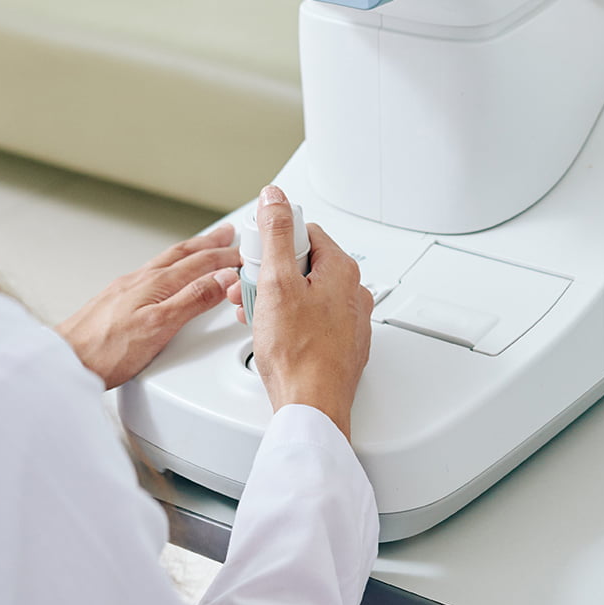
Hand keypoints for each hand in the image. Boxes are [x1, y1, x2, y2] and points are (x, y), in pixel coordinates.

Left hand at [57, 226, 240, 388]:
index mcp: (155, 284)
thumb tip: (224, 277)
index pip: (200, 263)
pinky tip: (167, 274)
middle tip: (228, 234)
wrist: (64, 363)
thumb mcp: (159, 327)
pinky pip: (152, 272)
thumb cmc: (105, 351)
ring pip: (167, 261)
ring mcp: (126, 289)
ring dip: (191, 251)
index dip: (226, 256)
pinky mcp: (116, 301)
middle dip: (209, 243)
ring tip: (203, 246)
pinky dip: (171, 266)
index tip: (246, 251)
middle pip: (183, 255)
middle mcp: (141, 280)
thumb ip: (193, 300)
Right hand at [240, 186, 372, 440]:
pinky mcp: (341, 345)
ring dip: (275, 300)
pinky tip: (271, 336)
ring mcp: (349, 321)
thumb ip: (275, 234)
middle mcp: (353, 293)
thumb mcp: (276, 282)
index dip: (274, 243)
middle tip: (250, 291)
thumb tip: (275, 198)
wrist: (312, 406)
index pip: (306, 233)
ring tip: (254, 316)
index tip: (257, 258)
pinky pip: (312, 321)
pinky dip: (289, 322)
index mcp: (342, 270)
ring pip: (306, 295)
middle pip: (304, 265)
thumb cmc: (298, 352)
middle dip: (270, 275)